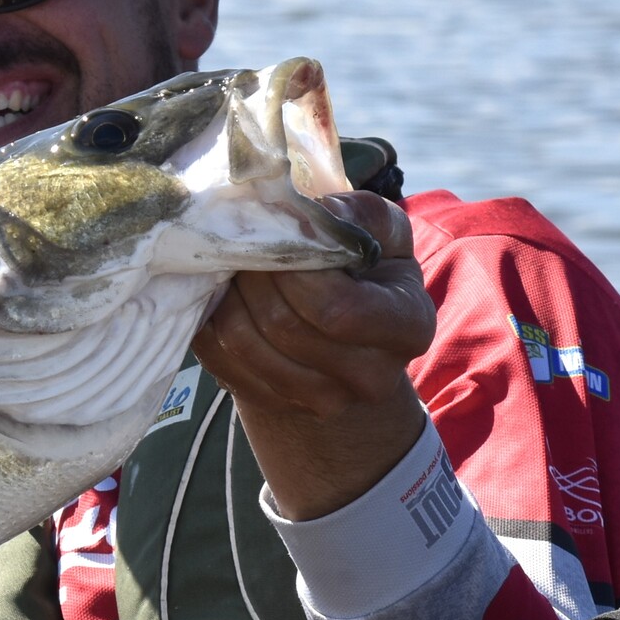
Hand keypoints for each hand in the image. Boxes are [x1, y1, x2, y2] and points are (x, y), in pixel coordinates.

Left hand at [194, 191, 435, 520]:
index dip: (294, 269)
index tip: (278, 235)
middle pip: (284, 325)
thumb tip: (307, 214)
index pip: (336, 307)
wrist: (348, 335)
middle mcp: (372, 376)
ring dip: (227, 298)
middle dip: (254, 276)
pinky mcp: (276, 405)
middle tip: (241, 243)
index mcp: (409, 326)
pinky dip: (211, 325)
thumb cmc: (366, 269)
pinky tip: (220, 298)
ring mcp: (323, 401)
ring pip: (246, 346)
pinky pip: (222, 363)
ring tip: (231, 267)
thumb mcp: (380, 231)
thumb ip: (356, 215)